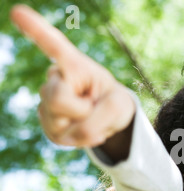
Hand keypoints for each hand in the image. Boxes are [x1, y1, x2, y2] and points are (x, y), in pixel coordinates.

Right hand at [10, 5, 135, 155]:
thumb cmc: (115, 104)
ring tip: (90, 117)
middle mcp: (56, 79)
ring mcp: (47, 101)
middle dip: (81, 111)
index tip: (17, 11)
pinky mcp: (48, 122)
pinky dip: (79, 139)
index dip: (35, 30)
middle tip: (94, 107)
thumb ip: (100, 116)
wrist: (111, 119)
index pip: (53, 46)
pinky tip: (85, 129)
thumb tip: (75, 131)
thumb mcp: (120, 107)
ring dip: (83, 128)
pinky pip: (60, 138)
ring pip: (58, 122)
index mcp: (75, 66)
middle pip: (55, 99)